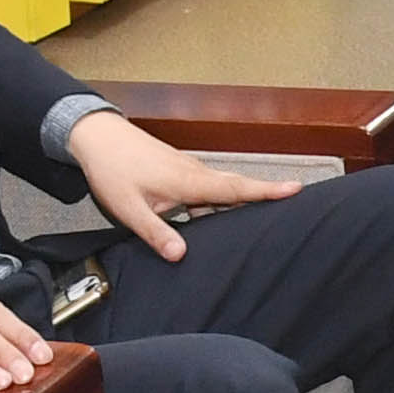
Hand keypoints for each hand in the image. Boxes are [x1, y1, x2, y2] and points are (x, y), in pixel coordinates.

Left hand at [69, 109, 298, 260]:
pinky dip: (219, 199)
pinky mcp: (179, 171)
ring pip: (222, 188)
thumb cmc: (113, 169)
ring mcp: (187, 170)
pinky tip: (214, 216)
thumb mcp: (130, 209)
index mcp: (188, 182)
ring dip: (240, 200)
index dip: (267, 191)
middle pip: (237, 187)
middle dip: (265, 194)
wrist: (97, 137)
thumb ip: (156, 233)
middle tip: (292, 201)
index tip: (296, 189)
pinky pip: (208, 187)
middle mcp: (194, 173)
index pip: (236, 189)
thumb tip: (180, 255)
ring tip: (258, 218)